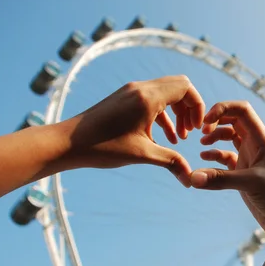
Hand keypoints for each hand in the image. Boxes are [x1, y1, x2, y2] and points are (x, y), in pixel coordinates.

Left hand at [60, 75, 203, 186]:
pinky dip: (162, 115)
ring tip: (179, 137)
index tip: (197, 128)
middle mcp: (140, 89)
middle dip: (189, 108)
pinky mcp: (123, 99)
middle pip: (178, 86)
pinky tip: (162, 138)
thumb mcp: (141, 155)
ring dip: (176, 112)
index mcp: (147, 97)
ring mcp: (130, 92)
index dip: (197, 107)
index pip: (185, 88)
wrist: (66, 143)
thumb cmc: (102, 147)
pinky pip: (152, 100)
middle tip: (190, 131)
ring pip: (165, 93)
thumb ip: (171, 162)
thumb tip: (190, 179)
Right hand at [190, 101, 264, 235]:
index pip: (242, 110)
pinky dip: (214, 156)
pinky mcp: (245, 174)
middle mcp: (257, 145)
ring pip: (229, 138)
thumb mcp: (251, 184)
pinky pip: (226, 158)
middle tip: (201, 132)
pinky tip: (204, 160)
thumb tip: (192, 178)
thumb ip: (220, 179)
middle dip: (216, 122)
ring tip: (202, 144)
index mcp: (263, 139)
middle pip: (233, 120)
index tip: (206, 122)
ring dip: (214, 137)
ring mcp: (250, 158)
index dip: (222, 109)